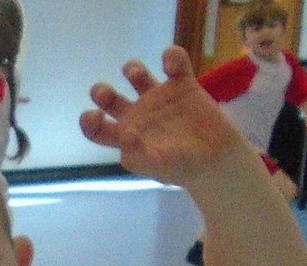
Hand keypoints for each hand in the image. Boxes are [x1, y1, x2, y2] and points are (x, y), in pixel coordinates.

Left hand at [79, 46, 246, 187]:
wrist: (217, 159)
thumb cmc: (183, 168)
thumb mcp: (158, 168)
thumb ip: (138, 154)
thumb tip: (126, 135)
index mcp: (125, 136)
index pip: (96, 129)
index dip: (88, 122)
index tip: (96, 115)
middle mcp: (137, 115)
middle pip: (109, 99)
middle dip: (101, 92)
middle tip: (105, 94)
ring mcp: (158, 99)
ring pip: (137, 75)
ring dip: (132, 69)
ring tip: (136, 75)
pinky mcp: (182, 86)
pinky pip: (175, 63)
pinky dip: (172, 56)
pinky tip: (172, 66)